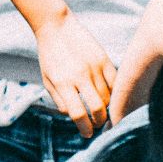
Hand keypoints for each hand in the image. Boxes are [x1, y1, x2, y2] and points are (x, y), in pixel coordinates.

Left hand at [33, 12, 114, 137]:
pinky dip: (115, 92)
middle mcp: (80, 76)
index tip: (87, 134)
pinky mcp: (104, 59)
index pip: (78, 114)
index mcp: (63, 83)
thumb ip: (60, 101)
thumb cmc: (49, 57)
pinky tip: (111, 96)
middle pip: (98, 108)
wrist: (57, 27)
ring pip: (109, 96)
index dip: (85, 128)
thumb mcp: (47, 80)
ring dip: (108, 108)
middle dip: (100, 122)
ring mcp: (94, 67)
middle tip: (98, 125)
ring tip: (104, 112)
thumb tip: (75, 118)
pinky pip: (115, 82)